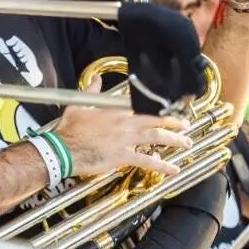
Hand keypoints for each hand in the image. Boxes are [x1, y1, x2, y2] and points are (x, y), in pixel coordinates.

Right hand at [53, 78, 191, 176]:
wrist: (62, 149)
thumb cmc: (69, 129)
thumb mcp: (78, 105)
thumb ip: (91, 91)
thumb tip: (96, 79)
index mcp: (114, 111)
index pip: (139, 106)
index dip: (155, 107)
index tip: (166, 108)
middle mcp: (123, 123)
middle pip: (154, 120)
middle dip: (173, 122)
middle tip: (185, 124)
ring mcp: (124, 140)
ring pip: (155, 137)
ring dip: (174, 140)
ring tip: (186, 142)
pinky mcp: (122, 156)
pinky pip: (147, 161)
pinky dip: (162, 165)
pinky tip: (173, 169)